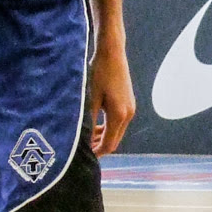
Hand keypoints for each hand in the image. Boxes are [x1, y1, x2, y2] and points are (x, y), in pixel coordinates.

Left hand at [88, 31, 135, 154]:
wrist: (112, 54)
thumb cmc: (98, 74)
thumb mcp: (89, 99)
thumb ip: (88, 121)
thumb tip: (82, 140)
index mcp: (119, 115)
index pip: (109, 144)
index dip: (96, 153)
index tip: (82, 156)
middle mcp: (128, 114)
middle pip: (115, 140)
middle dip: (100, 147)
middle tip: (82, 150)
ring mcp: (130, 108)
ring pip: (117, 132)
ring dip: (103, 137)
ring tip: (86, 138)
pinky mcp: (128, 103)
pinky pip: (118, 122)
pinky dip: (107, 128)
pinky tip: (95, 125)